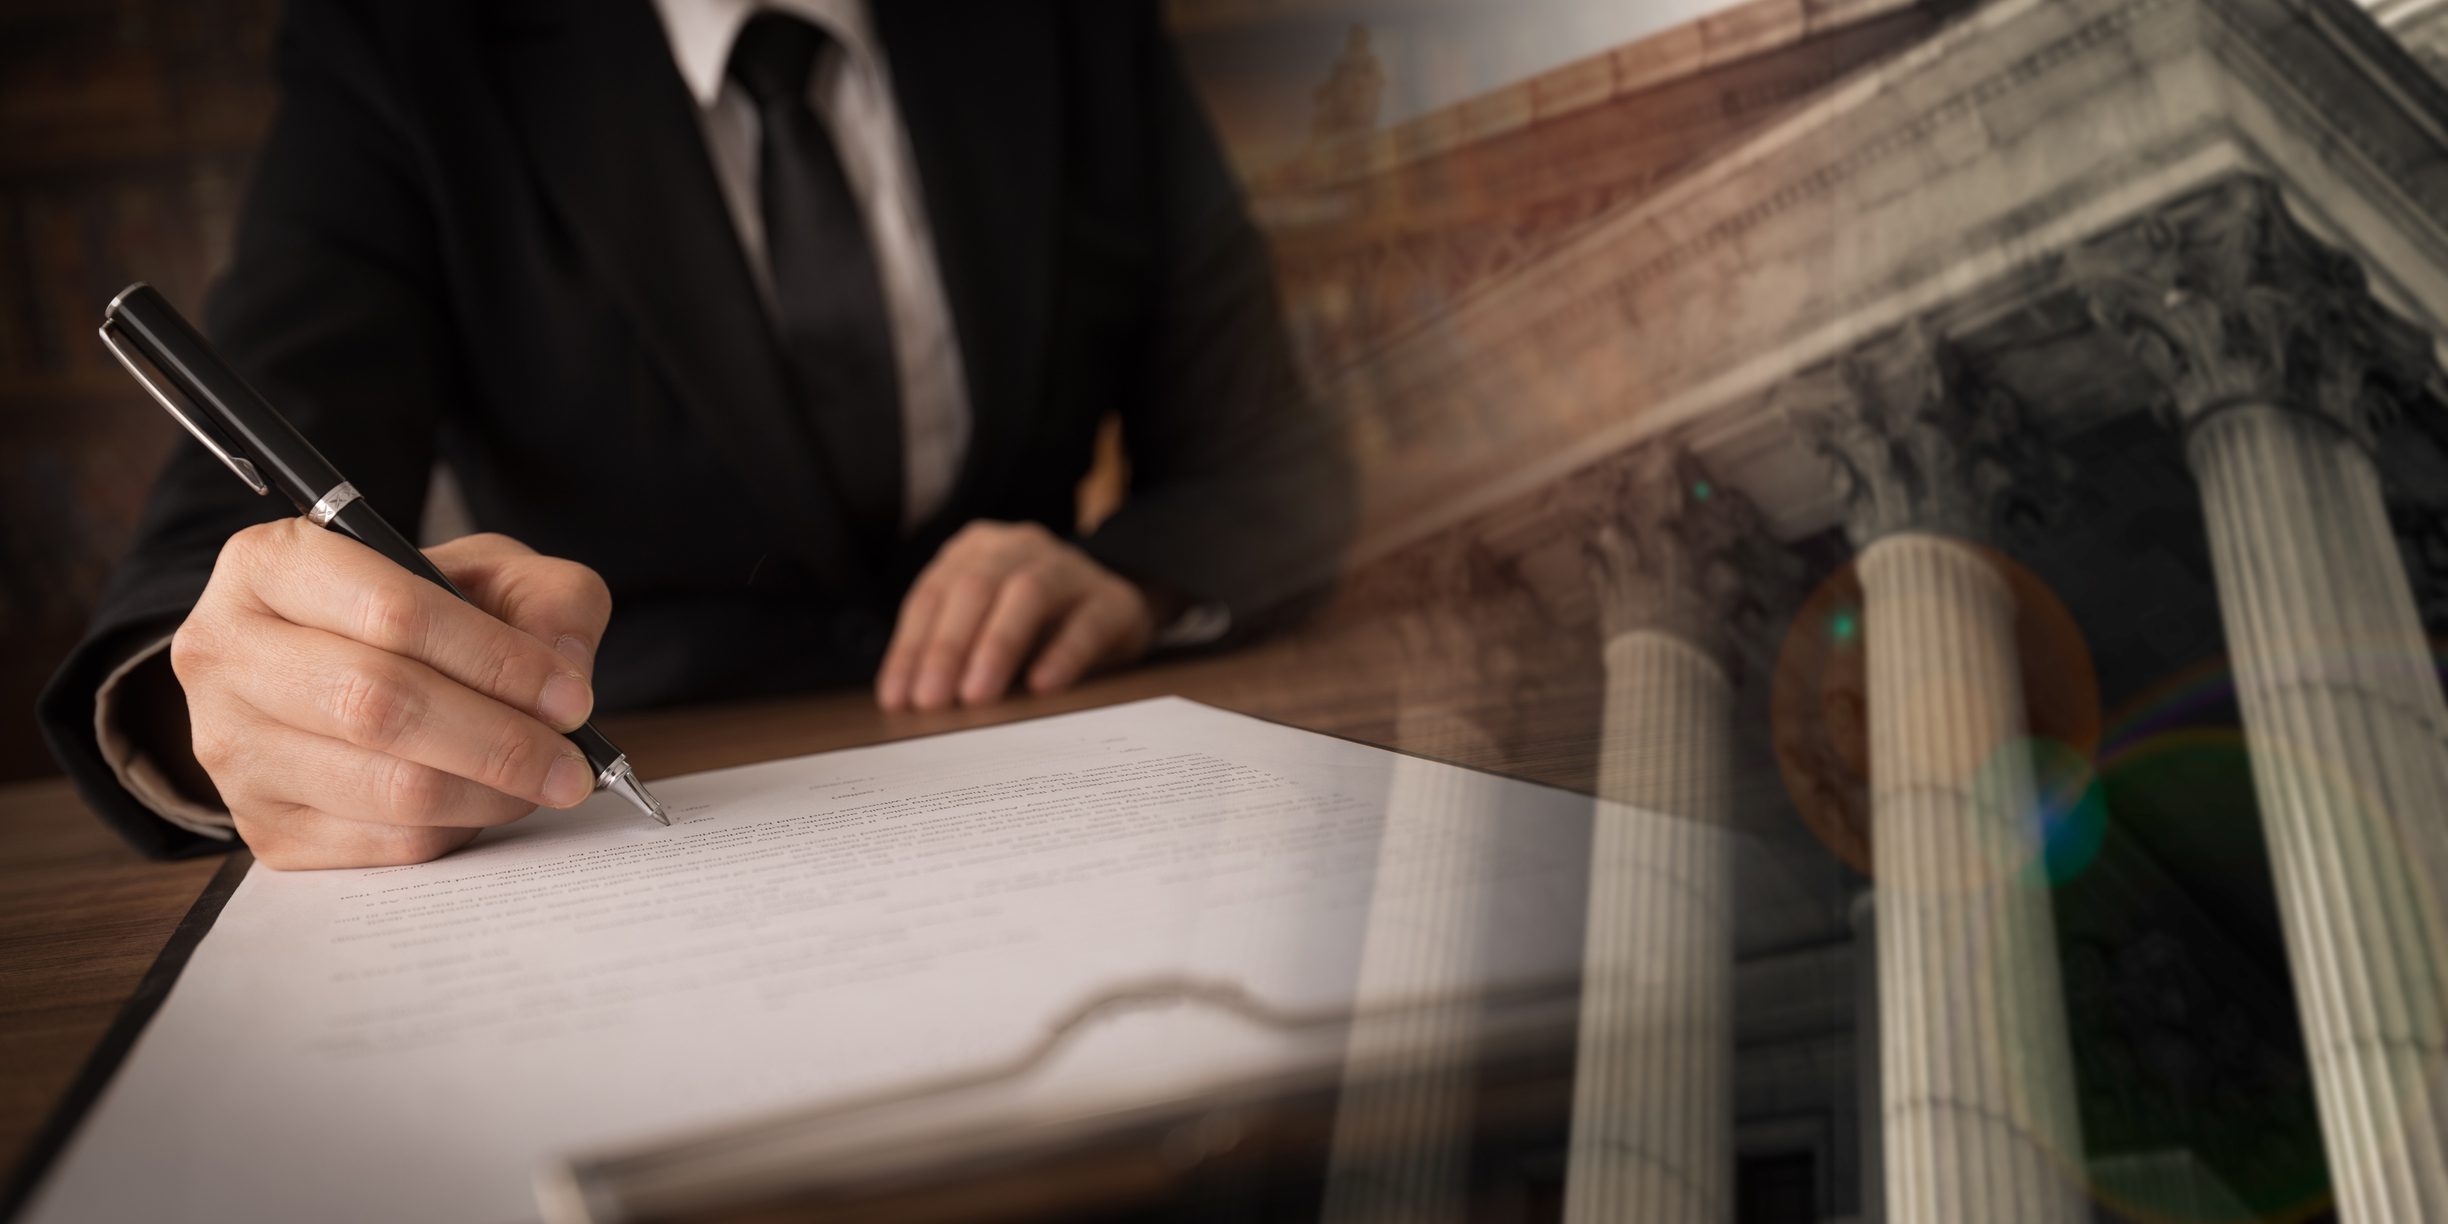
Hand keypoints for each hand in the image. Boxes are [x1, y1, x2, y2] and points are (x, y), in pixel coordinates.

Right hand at [170, 525, 611, 869]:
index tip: (571, 696)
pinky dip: (457, 829)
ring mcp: (231, 748)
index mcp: (271, 563)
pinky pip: (384, 844)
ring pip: (388, 786)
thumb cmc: (415, 614)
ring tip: (543, 780)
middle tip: (573, 763)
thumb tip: (565, 671)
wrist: (339, 668)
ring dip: (491, 793)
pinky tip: (484, 800)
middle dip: (501, 741)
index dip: (496, 660)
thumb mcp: (488, 573)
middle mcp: (225, 653)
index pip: (392, 612)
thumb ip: (547, 599)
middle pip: (380, 706)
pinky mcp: (263, 827)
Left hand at [876, 521, 1155, 711]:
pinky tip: (1042, 686)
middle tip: (932, 700)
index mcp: (976, 550)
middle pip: (974, 587)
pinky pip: (1086, 623)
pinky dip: (1062, 655)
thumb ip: (950, 653)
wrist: (1113, 611)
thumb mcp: (984, 628)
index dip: (911, 647)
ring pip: (1027, 594)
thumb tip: (908, 701)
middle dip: (947, 647)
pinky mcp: (1113, 600)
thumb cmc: (1033, 626)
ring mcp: (1070, 568)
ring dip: (996, 646)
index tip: (898, 698)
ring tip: (977, 696)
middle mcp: (1019, 548)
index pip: (932, 595)